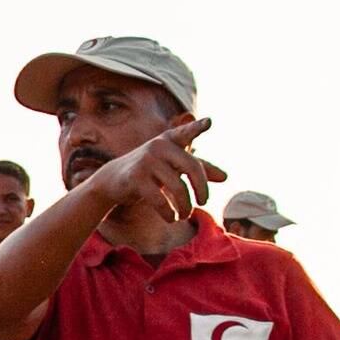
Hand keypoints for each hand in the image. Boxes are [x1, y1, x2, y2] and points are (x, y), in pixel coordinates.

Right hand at [100, 115, 222, 222]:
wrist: (112, 180)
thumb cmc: (151, 172)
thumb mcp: (173, 167)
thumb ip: (199, 170)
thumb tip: (226, 177)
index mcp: (170, 140)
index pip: (186, 133)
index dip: (197, 128)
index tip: (210, 122)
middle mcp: (158, 146)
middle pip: (192, 167)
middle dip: (202, 189)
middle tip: (204, 202)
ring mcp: (146, 160)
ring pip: (178, 188)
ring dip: (185, 206)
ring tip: (185, 215)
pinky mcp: (135, 178)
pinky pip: (159, 200)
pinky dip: (169, 213)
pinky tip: (171, 218)